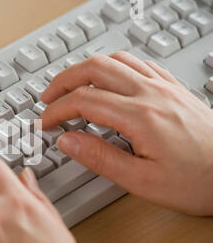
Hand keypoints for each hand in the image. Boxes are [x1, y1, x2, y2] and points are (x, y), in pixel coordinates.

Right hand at [41, 51, 212, 215]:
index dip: (57, 110)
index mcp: (140, 117)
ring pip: (114, 60)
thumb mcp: (142, 182)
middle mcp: (151, 93)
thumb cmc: (199, 181)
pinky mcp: (172, 87)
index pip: (83, 101)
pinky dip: (113, 65)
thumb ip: (100, 158)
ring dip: (85, 69)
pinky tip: (108, 77)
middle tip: (47, 97)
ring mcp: (163, 86)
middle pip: (94, 69)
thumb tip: (68, 142)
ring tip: (71, 84)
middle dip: (63, 81)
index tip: (45, 122)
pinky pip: (137, 62)